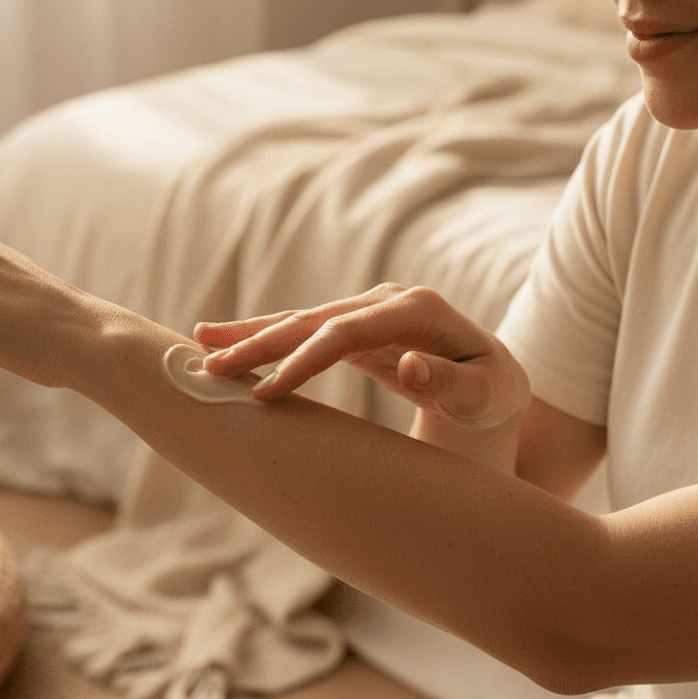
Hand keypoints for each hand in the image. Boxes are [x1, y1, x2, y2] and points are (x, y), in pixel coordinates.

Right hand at [195, 284, 528, 431]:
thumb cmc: (494, 394)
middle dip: (260, 342)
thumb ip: (452, 382)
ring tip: (202, 343)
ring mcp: (369, 311)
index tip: (266, 392)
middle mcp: (387, 302)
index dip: (304, 360)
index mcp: (418, 311)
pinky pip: (306, 333)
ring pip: (302, 322)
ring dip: (253, 335)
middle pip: (313, 320)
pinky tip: (234, 342)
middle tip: (211, 365)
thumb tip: (408, 364)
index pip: (347, 333)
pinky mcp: (356, 326)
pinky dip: (269, 339)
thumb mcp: (488, 396)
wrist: (494, 383)